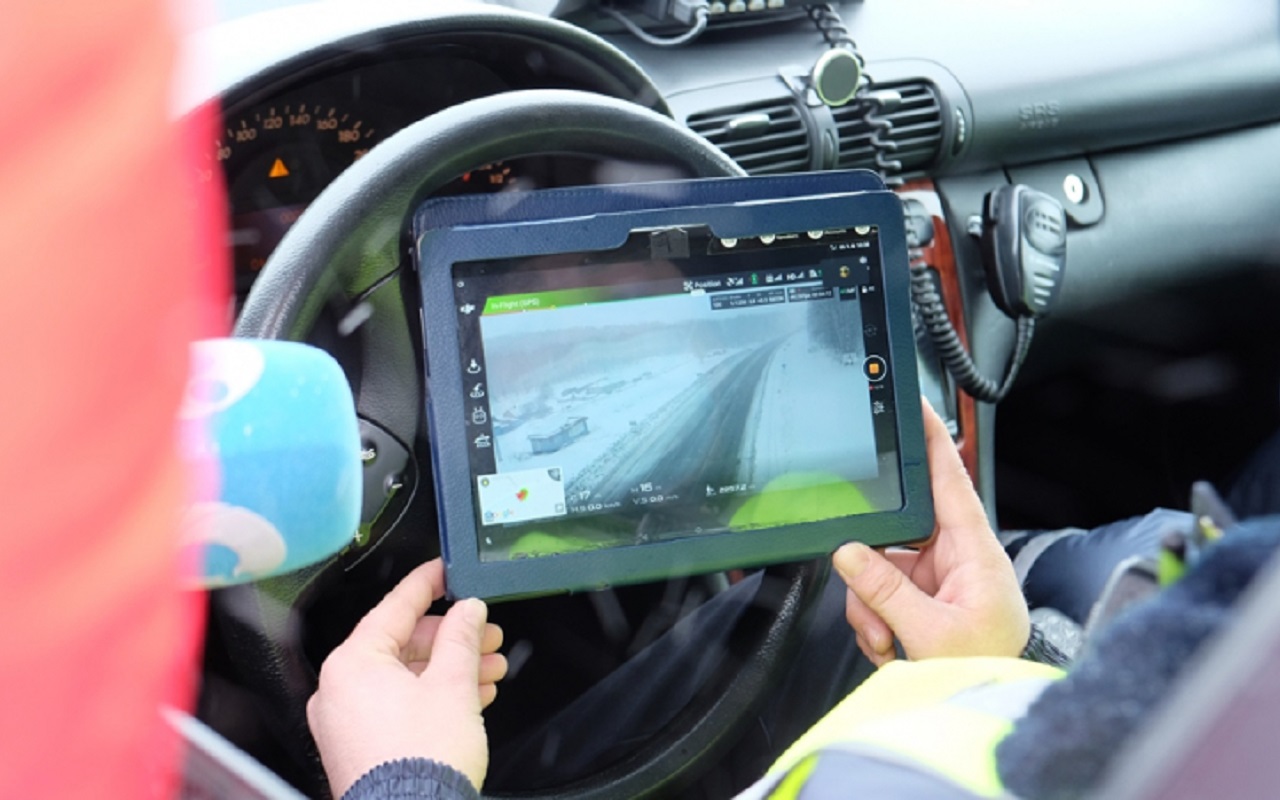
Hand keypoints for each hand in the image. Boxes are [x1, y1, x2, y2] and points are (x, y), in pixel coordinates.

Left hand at [307, 560, 506, 795]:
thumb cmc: (421, 763)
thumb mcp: (452, 685)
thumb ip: (460, 637)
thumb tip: (467, 611)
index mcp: (352, 664)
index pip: (394, 607)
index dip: (427, 584)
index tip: (444, 571)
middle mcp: (338, 690)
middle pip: (402, 644)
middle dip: (451, 639)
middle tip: (485, 633)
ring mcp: (345, 722)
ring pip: (403, 677)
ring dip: (449, 669)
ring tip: (488, 669)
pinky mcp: (358, 747)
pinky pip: (396, 705)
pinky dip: (431, 696)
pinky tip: (467, 697)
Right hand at [833, 400, 1028, 664]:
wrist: (986, 705)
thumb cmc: (985, 670)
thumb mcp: (930, 633)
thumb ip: (884, 591)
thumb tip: (848, 552)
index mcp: (975, 553)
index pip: (950, 481)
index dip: (931, 441)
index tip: (914, 406)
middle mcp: (957, 559)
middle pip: (895, 532)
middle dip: (873, 571)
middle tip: (875, 608)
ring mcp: (939, 580)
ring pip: (879, 565)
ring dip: (872, 606)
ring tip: (887, 641)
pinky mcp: (923, 599)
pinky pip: (881, 592)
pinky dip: (876, 620)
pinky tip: (890, 645)